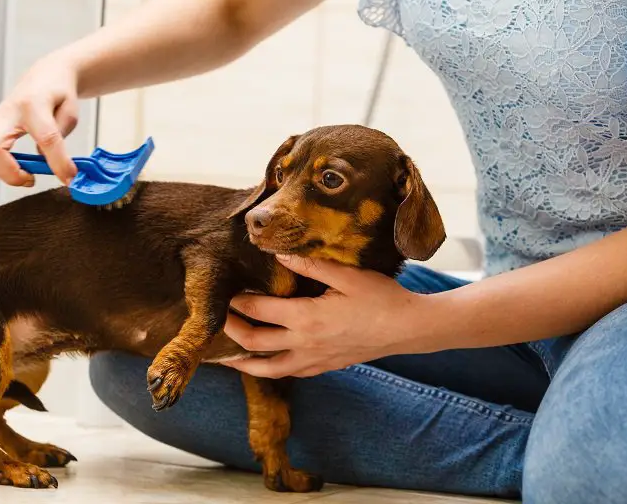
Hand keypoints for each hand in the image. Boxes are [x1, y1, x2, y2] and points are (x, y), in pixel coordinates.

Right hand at [0, 55, 79, 187]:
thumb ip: (60, 139)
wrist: (46, 76)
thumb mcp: (70, 113)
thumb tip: (52, 168)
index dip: (59, 163)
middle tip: (30, 180)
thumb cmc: (59, 95)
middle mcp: (8, 111)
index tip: (69, 179)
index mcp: (35, 105)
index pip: (45, 138)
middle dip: (8, 172)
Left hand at [223, 255, 429, 377]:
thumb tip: (278, 253)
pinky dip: (272, 370)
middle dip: (231, 330)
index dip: (238, 301)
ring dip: (244, 362)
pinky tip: (266, 364)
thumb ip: (309, 265)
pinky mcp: (325, 367)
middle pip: (254, 342)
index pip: (258, 309)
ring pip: (269, 369)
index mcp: (306, 318)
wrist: (408, 329)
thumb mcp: (346, 274)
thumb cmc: (380, 297)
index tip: (226, 291)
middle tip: (218, 319)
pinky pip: (291, 373)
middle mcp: (305, 343)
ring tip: (226, 357)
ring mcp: (314, 360)